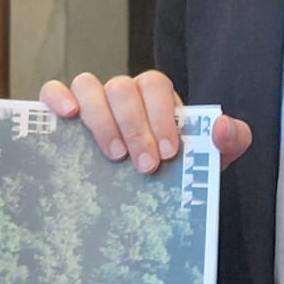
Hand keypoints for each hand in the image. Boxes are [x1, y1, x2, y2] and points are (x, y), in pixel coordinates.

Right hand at [41, 71, 252, 173]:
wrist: (147, 198)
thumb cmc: (172, 172)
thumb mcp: (207, 160)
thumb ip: (230, 141)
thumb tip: (221, 126)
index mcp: (155, 96)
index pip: (155, 85)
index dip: (160, 114)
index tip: (167, 151)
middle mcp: (122, 93)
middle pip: (121, 87)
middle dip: (134, 127)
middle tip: (144, 165)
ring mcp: (91, 100)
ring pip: (88, 84)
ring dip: (100, 119)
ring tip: (113, 155)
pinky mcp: (62, 112)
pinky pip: (53, 90)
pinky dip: (57, 97)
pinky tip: (67, 117)